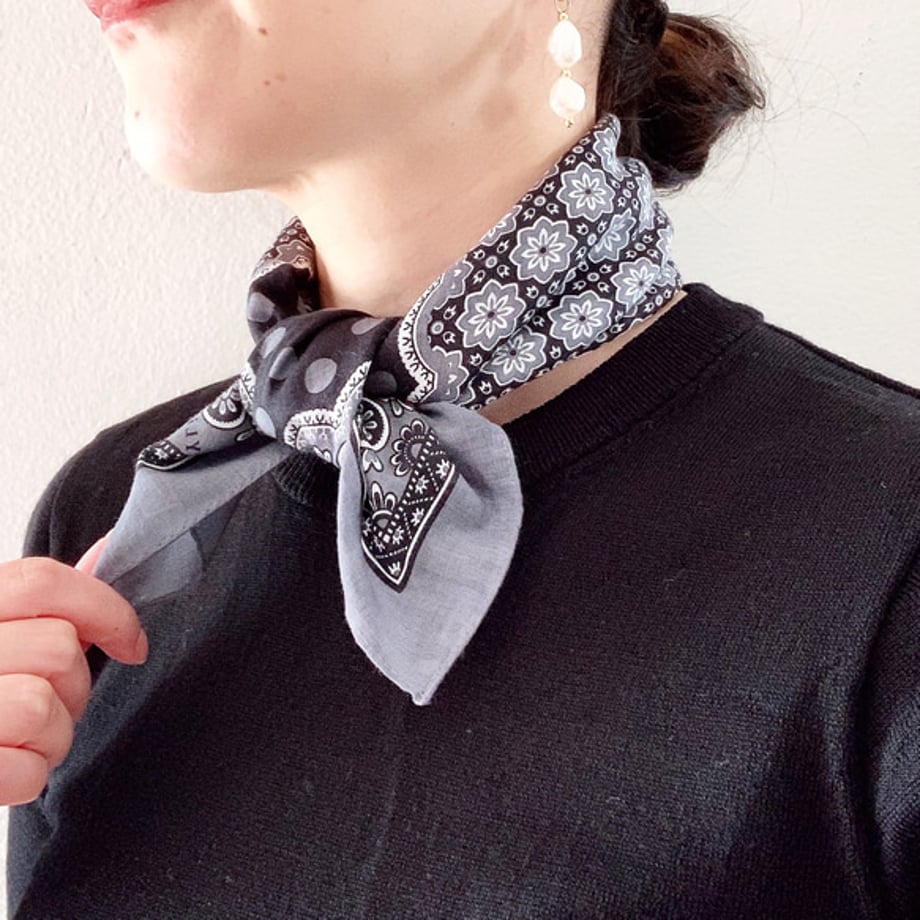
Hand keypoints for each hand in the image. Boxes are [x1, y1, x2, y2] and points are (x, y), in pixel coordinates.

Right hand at [0, 543, 145, 804]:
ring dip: (52, 736)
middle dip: (73, 687)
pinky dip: (28, 777)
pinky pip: (26, 772)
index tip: (132, 645)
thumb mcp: (1, 629)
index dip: (105, 610)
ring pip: (42, 707)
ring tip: (22, 739)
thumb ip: (47, 599)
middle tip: (44, 703)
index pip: (41, 582)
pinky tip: (4, 768)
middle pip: (57, 649)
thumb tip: (107, 549)